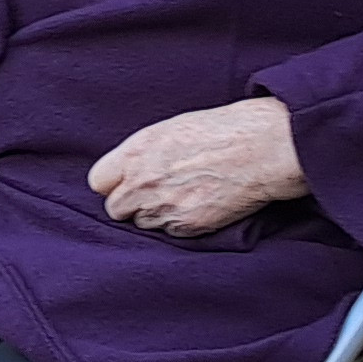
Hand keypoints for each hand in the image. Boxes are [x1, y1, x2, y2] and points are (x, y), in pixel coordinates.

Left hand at [88, 96, 307, 237]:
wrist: (264, 147)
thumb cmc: (223, 130)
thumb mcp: (173, 128)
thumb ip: (143, 152)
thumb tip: (129, 169)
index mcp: (136, 152)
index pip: (98, 181)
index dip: (113, 183)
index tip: (125, 183)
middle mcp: (144, 182)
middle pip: (115, 209)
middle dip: (131, 203)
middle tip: (156, 193)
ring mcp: (164, 206)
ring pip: (143, 224)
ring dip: (156, 215)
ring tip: (184, 196)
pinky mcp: (187, 225)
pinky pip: (171, 233)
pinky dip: (181, 224)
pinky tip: (200, 205)